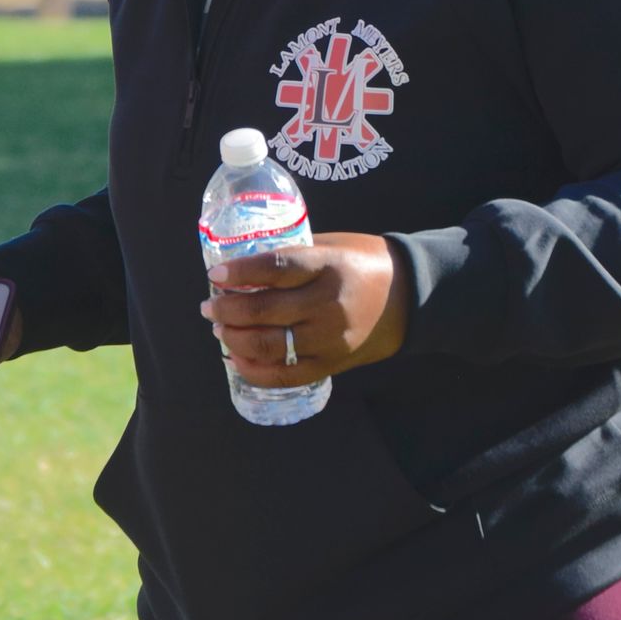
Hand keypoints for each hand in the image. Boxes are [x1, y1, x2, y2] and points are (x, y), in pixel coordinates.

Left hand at [201, 233, 409, 387]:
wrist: (410, 298)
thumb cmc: (364, 263)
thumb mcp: (331, 245)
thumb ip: (292, 257)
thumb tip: (242, 267)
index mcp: (329, 266)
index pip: (276, 269)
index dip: (239, 272)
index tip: (214, 274)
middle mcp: (328, 305)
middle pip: (264, 310)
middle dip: (226, 310)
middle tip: (210, 307)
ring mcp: (330, 339)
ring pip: (268, 345)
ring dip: (234, 338)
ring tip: (220, 329)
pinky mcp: (332, 364)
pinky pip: (284, 374)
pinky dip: (253, 368)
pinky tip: (237, 357)